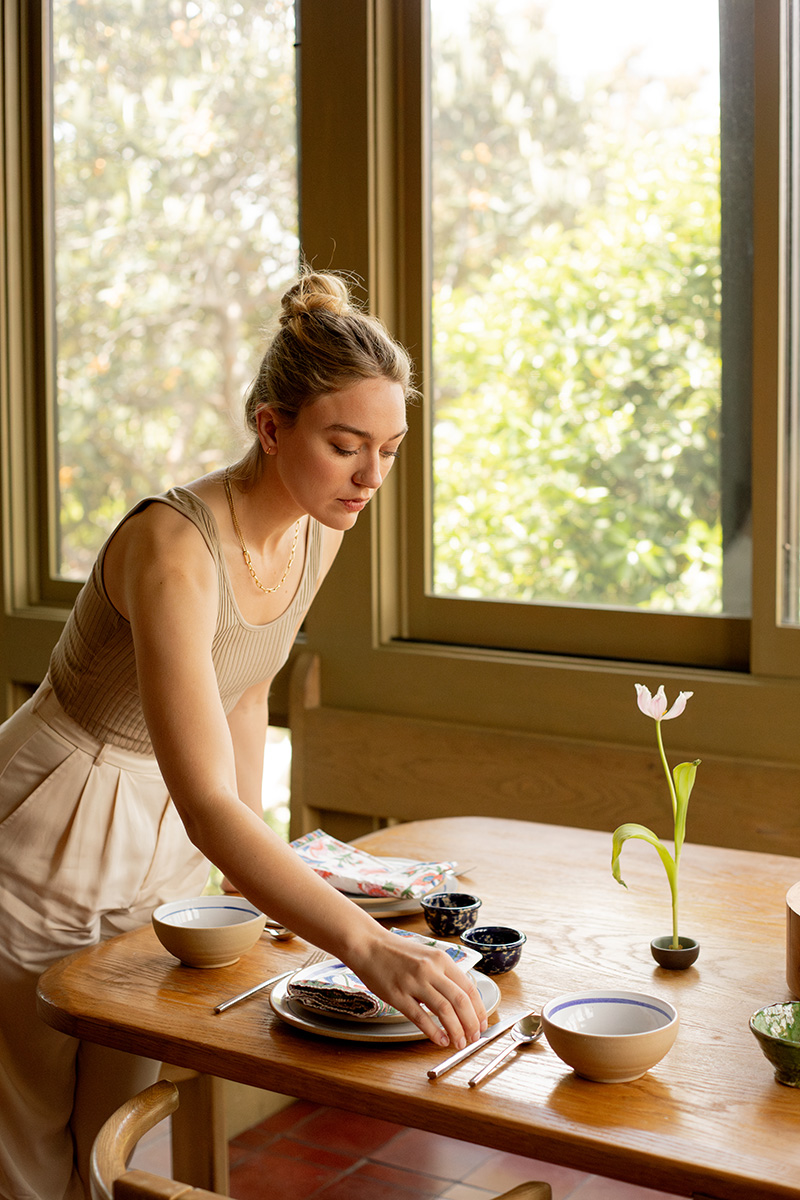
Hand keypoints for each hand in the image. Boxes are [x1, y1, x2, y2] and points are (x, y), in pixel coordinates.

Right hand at [347, 932, 487, 1048]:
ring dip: (456, 1031)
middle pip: (460, 1001)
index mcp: (441, 959)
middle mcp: (430, 969)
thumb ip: (444, 974)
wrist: (368, 945)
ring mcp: (414, 982)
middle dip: (471, 1024)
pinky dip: (434, 1032)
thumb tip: (461, 1000)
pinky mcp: (397, 995)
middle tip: (474, 1038)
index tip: (482, 1023)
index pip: (469, 988)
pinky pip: (420, 1017)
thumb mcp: (427, 956)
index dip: (479, 1010)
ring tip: (460, 1043)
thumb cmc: (397, 952)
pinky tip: (440, 1041)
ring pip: (444, 1011)